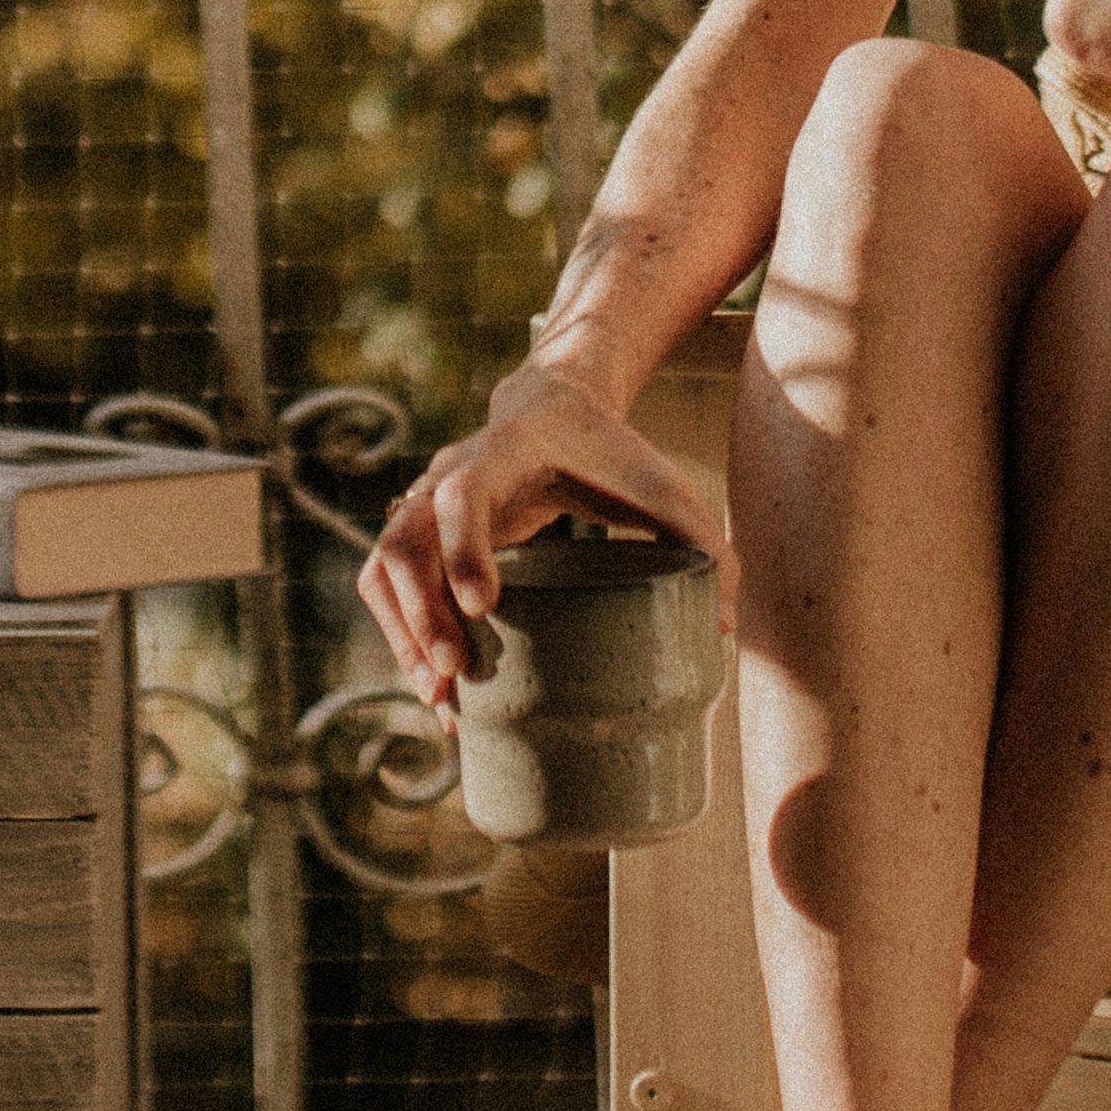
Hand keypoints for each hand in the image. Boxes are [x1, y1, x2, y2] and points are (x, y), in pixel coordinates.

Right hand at [353, 364, 726, 705]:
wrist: (556, 411)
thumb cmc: (612, 454)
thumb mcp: (662, 485)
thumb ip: (701, 540)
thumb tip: (726, 627)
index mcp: (505, 452)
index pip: (462, 492)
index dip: (464, 548)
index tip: (485, 608)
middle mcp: (448, 474)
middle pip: (406, 539)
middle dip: (421, 612)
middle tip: (453, 673)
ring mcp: (425, 503)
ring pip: (384, 566)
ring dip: (401, 633)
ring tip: (439, 699)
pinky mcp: (421, 534)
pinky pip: (384, 583)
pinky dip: (397, 635)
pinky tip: (433, 689)